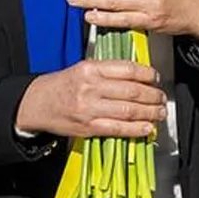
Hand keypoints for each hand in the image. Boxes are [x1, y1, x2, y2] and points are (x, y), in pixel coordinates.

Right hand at [16, 60, 165, 138]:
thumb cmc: (62, 85)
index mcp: (91, 69)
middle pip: (132, 91)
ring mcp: (89, 108)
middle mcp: (91, 87)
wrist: (36, 103)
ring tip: (160, 113)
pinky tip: (147, 128)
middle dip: (153, 96)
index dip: (148, 75)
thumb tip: (139, 74)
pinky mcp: (88, 127)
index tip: (156, 78)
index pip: (129, 69)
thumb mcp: (84, 68)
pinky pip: (118, 128)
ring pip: (129, 110)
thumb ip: (109, 70)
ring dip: (150, 113)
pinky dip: (136, 129)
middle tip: (162, 98)